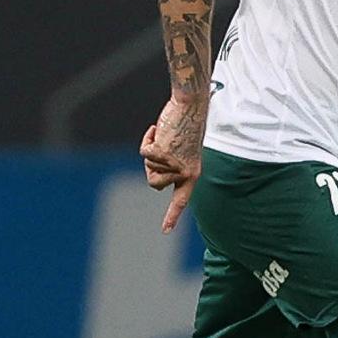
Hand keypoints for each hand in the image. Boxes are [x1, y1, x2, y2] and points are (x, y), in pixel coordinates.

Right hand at [139, 97, 203, 233]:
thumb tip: (158, 180)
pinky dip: (147, 139)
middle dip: (151, 167)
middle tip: (164, 148)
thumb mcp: (182, 151)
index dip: (171, 216)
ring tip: (166, 137)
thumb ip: (171, 166)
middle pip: (154, 183)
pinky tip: (159, 130)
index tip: (165, 231)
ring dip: (151, 151)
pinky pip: (144, 152)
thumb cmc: (186, 126)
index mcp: (192, 174)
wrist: (190, 106)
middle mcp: (185, 173)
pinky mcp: (164, 154)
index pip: (181, 200)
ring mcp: (175, 165)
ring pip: (148, 167)